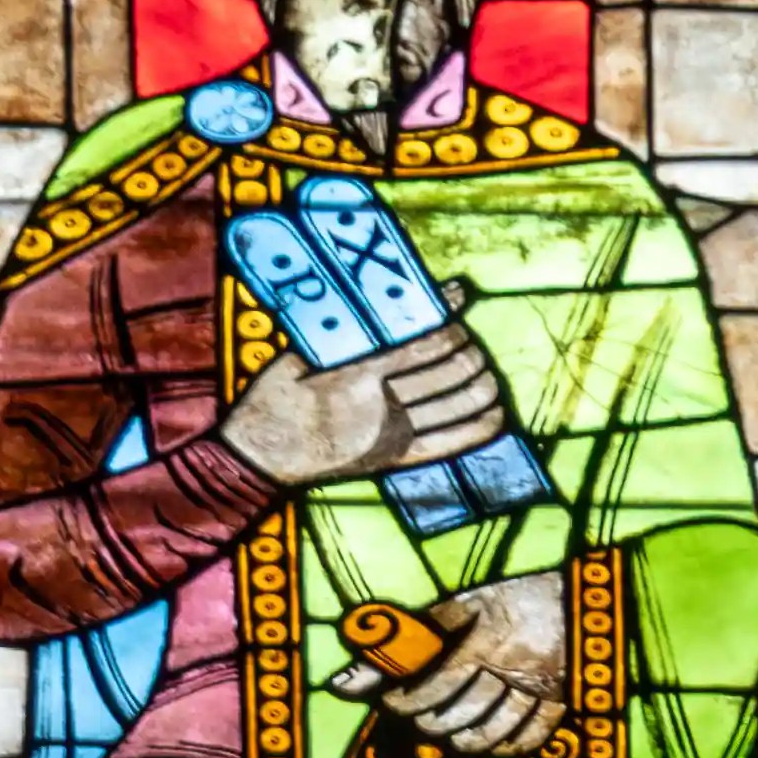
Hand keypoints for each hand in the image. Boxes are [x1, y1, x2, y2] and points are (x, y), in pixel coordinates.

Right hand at [219, 323, 507, 490]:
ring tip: (478, 364)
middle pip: (452, 371)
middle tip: (466, 335)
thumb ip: (352, 328)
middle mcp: (381, 408)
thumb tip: (399, 297)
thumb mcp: (305, 350)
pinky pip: (454, 442)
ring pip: (462, 403)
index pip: (426, 344)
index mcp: (356, 376)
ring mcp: (393, 437)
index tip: (459, 301)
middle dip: (471, 347)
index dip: (453, 321)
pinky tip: (495, 407)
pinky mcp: (397, 460)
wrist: (261, 455)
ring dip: (483, 378)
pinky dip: (483, 423)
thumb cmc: (278, 393)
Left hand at [332, 567, 570, 757]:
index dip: (409, 699)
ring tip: (446, 736)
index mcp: (486, 636)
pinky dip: (505, 748)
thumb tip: (350, 676)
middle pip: (465, 711)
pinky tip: (488, 745)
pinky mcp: (562, 699)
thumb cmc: (514, 597)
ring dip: (464, 741)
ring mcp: (540, 685)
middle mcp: (514, 664)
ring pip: (495, 730)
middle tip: (418, 721)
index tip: (392, 702)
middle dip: (432, 723)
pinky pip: (531, 737)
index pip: (439, 681)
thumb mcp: (466, 604)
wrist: (580, 595)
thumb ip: (414, 635)